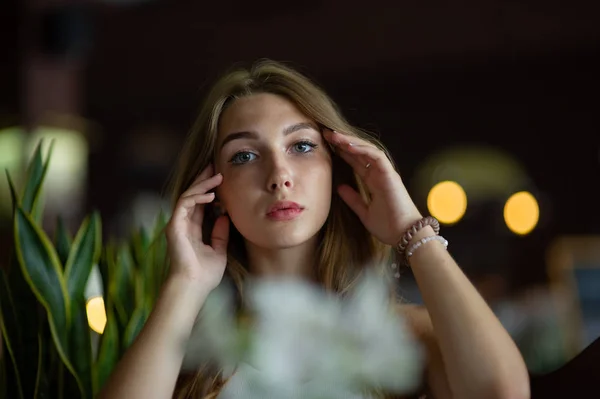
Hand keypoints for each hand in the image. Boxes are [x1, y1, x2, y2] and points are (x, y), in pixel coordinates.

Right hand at [165, 164, 229, 290]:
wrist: (194, 286)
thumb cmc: (205, 274)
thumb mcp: (219, 250)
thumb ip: (220, 233)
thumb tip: (225, 216)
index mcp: (192, 229)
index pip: (200, 204)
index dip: (209, 190)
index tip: (221, 178)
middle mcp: (183, 224)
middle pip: (192, 195)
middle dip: (203, 180)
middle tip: (215, 166)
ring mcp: (177, 224)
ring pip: (188, 196)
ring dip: (202, 185)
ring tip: (217, 176)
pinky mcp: (174, 225)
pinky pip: (184, 204)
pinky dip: (197, 197)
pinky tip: (211, 194)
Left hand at [324, 129, 422, 245]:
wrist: (403, 236)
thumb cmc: (388, 226)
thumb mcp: (363, 212)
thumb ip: (353, 199)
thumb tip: (340, 188)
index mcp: (374, 182)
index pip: (356, 162)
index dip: (342, 152)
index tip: (327, 146)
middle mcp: (380, 174)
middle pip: (360, 152)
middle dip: (343, 142)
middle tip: (326, 134)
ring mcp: (386, 173)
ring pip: (367, 150)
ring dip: (351, 141)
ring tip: (334, 136)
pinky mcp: (390, 174)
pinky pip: (376, 156)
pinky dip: (363, 149)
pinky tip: (348, 145)